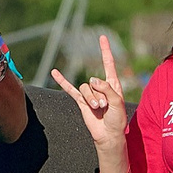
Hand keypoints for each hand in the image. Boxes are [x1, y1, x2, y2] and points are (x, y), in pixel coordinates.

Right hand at [50, 34, 130, 159]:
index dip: (105, 50)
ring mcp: (90, 94)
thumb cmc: (117, 120)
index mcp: (112, 84)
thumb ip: (106, 88)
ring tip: (97, 108)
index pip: (108, 63)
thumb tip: (92, 80)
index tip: (102, 37)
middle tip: (105, 106)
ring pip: (84, 89)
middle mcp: (100, 87)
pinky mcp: (81, 101)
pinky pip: (70, 90)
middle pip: (94, 81)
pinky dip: (62, 81)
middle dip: (99, 94)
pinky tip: (54, 73)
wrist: (108, 135)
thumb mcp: (117, 102)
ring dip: (91, 99)